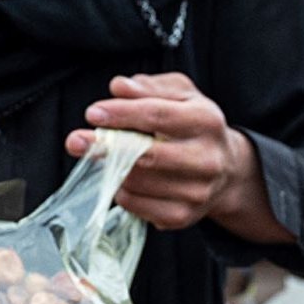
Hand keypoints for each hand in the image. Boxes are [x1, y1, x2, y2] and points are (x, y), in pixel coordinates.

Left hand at [67, 72, 292, 240]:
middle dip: (106, 147)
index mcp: (207, 121)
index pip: (158, 116)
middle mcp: (207, 159)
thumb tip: (119, 87)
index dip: (121, 115)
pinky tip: (124, 179)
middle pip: (147, 156)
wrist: (227, 170)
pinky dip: (122, 191)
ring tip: (106, 157)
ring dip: (112, 169)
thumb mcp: (181, 94)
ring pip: (138, 182)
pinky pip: (137, 205)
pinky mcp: (183, 217)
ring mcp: (197, 192)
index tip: (93, 113)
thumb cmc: (194, 125)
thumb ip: (149, 87)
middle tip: (76, 140)